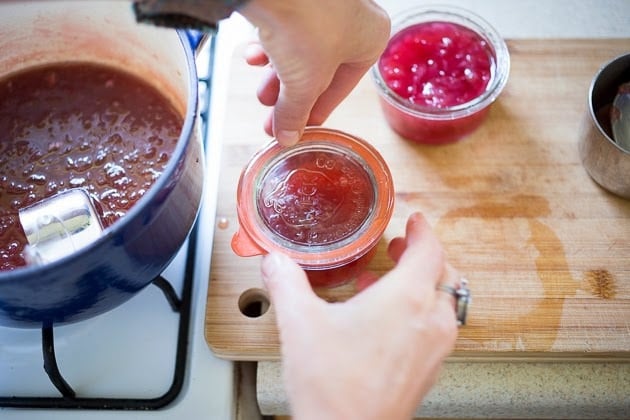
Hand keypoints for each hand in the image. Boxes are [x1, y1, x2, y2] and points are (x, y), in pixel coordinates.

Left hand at [238, 0, 389, 145]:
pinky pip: (286, 24)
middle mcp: (354, 16)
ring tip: (260, 92)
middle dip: (291, 94)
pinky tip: (253, 54)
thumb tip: (287, 138)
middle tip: (271, 116)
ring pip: (300, 47)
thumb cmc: (306, 28)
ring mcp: (325, 1)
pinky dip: (271, 44)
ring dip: (278, 73)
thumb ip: (295, 114)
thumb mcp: (302, 83)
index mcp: (370, 39)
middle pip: (319, 68)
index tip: (299, 129)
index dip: (316, 113)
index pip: (342, 86)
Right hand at [260, 212, 459, 419]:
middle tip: (401, 247)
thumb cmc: (333, 388)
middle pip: (443, 274)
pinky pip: (434, 329)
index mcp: (407, 299)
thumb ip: (285, 283)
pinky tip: (384, 321)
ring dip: (420, 285)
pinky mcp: (427, 371)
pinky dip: (417, 312)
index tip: (415, 222)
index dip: (423, 231)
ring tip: (386, 282)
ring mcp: (433, 349)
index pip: (431, 250)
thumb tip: (275, 261)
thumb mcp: (299, 324)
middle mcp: (429, 321)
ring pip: (442, 303)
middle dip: (421, 256)